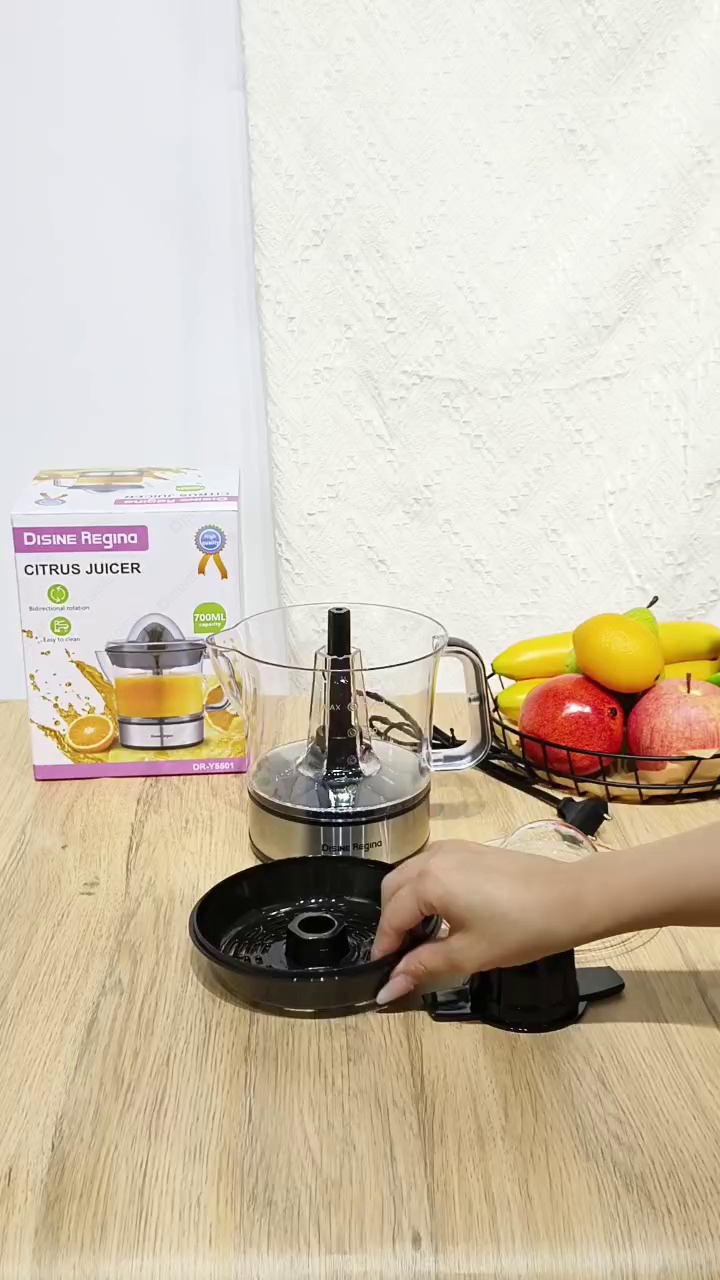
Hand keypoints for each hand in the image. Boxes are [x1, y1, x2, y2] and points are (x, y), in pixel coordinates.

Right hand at [371, 840, 583, 1004]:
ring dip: (406, 903)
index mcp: (429, 881)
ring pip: (410, 873)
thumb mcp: (469, 954)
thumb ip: (423, 967)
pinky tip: (441, 913)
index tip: (382, 975)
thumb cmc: (521, 929)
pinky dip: (424, 888)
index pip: (391, 917)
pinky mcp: (471, 849)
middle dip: (390, 922)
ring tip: (420, 937)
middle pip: (393, 888)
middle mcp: (434, 856)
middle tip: (401, 956)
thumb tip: (388, 988)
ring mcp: (453, 848)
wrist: (572, 899)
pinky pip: (431, 866)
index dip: (384, 947)